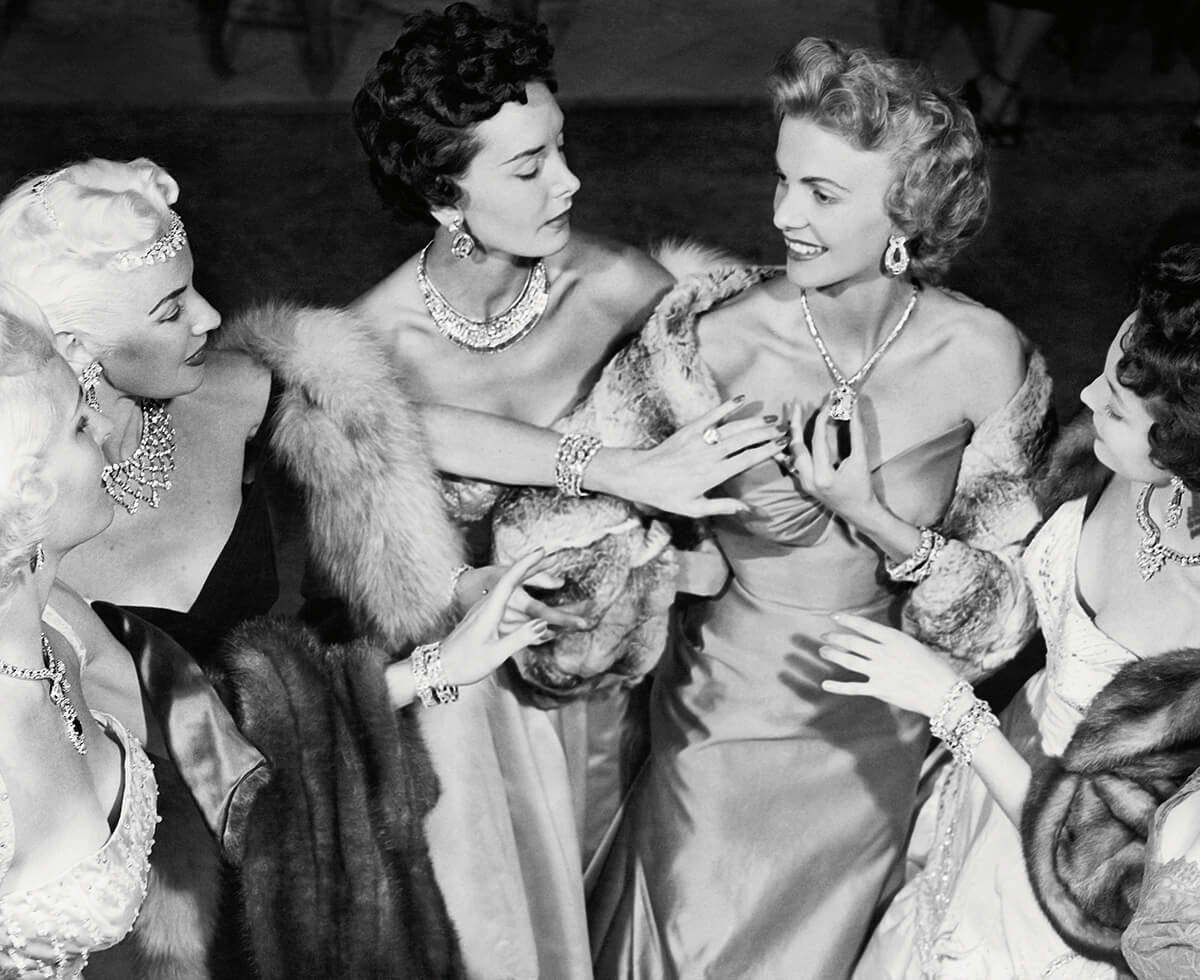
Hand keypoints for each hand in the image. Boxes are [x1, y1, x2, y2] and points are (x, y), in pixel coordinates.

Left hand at [439, 548, 563, 688]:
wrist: (438, 668)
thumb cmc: (465, 663)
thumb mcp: (495, 654)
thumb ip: (520, 638)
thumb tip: (544, 623)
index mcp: (489, 611)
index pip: (510, 580)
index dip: (526, 564)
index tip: (541, 551)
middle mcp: (486, 606)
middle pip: (510, 579)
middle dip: (530, 566)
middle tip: (547, 555)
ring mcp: (483, 611)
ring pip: (507, 588)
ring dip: (524, 576)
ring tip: (541, 569)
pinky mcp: (482, 618)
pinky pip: (504, 599)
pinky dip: (517, 591)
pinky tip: (523, 594)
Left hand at [613, 395, 787, 516]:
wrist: (641, 475)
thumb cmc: (667, 495)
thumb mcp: (695, 508)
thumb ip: (723, 507)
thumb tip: (749, 510)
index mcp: (714, 474)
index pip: (747, 460)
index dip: (767, 451)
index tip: (782, 445)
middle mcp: (709, 455)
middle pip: (744, 440)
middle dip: (766, 434)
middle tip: (783, 430)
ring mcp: (700, 440)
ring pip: (733, 428)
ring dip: (753, 422)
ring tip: (771, 419)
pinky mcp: (690, 429)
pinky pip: (712, 415)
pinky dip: (727, 406)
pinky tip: (741, 399)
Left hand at [785, 399, 881, 528]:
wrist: (859, 512)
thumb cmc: (863, 488)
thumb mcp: (862, 460)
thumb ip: (857, 433)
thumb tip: (853, 407)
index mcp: (823, 476)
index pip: (818, 440)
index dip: (822, 418)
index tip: (828, 402)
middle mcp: (808, 480)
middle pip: (796, 446)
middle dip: (795, 422)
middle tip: (796, 402)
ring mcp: (803, 483)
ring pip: (790, 454)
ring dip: (790, 433)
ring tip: (791, 414)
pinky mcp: (803, 482)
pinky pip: (790, 463)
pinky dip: (786, 449)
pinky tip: (780, 436)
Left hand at [817, 612, 960, 717]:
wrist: (943, 692)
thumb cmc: (935, 667)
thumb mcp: (915, 646)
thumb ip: (895, 642)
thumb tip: (879, 639)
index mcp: (893, 639)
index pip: (864, 626)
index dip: (846, 620)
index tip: (833, 616)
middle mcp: (883, 653)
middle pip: (852, 642)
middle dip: (835, 638)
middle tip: (824, 636)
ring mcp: (879, 671)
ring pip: (848, 660)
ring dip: (832, 655)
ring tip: (822, 651)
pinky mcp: (879, 689)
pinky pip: (853, 687)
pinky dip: (837, 686)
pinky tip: (825, 684)